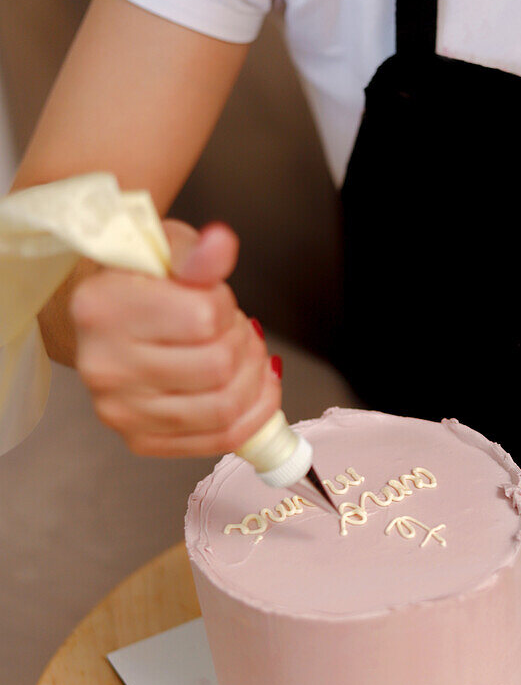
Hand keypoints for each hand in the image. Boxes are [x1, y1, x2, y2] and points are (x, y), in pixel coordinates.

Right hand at [70, 219, 280, 455]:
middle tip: (234, 329)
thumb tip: (221, 244)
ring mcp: (121, 411)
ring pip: (225, 408)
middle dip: (244, 343)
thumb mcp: (165, 250)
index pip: (205, 318)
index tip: (215, 299)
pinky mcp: (140, 440)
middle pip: (219, 367)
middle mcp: (104, 367)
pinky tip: (251, 387)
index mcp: (103, 309)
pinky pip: (221, 439)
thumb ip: (196, 252)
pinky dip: (253, 413)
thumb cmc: (138, 283)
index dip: (227, 306)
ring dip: (253, 380)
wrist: (105, 322)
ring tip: (242, 356)